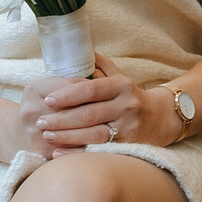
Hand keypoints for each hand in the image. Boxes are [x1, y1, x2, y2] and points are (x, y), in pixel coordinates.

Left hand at [27, 54, 172, 153]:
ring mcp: (128, 128)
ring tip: (47, 135)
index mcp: (122, 86)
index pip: (91, 89)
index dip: (68, 95)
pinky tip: (59, 152)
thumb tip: (76, 48)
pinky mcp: (128, 146)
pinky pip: (97, 151)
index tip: (48, 99)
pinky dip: (76, 153)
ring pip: (93, 134)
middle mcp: (127, 106)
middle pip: (89, 114)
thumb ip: (99, 65)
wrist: (160, 118)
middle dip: (61, 119)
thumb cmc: (131, 96)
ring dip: (67, 136)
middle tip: (40, 121)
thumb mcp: (119, 76)